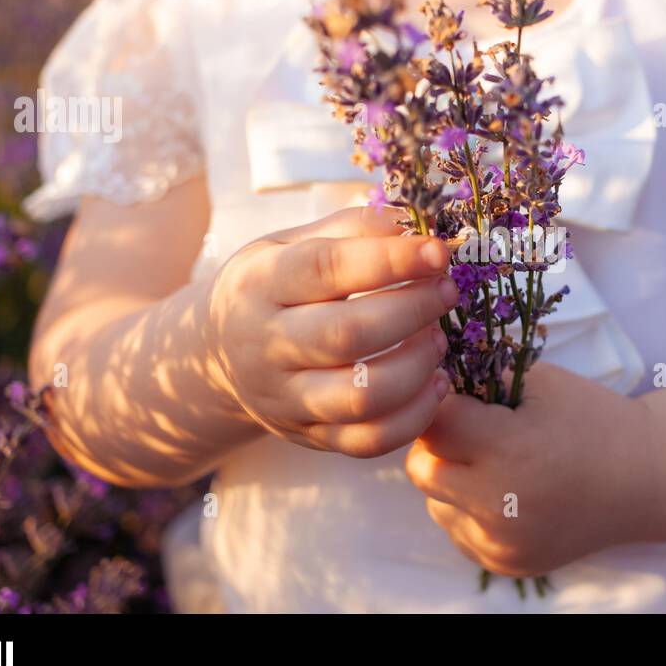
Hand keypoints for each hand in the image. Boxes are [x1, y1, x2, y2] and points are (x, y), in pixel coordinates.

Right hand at [204, 206, 458, 457]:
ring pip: (361, 397)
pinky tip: (434, 384)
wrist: (218, 354)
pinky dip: (415, 417)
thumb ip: (352, 230)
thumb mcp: (292, 243)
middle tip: (447, 292)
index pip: (325, 268)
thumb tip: (416, 224)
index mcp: (260, 284)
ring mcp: (284, 398)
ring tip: (438, 340)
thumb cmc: (274, 286)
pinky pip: (369, 441)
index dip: (389, 259)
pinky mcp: (307, 435)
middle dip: (412, 311)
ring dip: (417, 366)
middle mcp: (266, 344)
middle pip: (346, 335)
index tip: (438, 252)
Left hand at [405, 364, 657, 576]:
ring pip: (434, 501)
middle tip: (471, 428)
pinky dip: (468, 508)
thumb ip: (480, 378)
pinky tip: (506, 491)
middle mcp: (500, 505)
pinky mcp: (504, 563)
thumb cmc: (592, 419)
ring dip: (450, 478)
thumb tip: (425, 374)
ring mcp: (500, 542)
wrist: (643, 480)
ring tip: (495, 462)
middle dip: (437, 443)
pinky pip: (456, 529)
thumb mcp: (540, 382)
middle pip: (421, 467)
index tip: (459, 394)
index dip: (441, 402)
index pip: (434, 422)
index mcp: (511, 451)